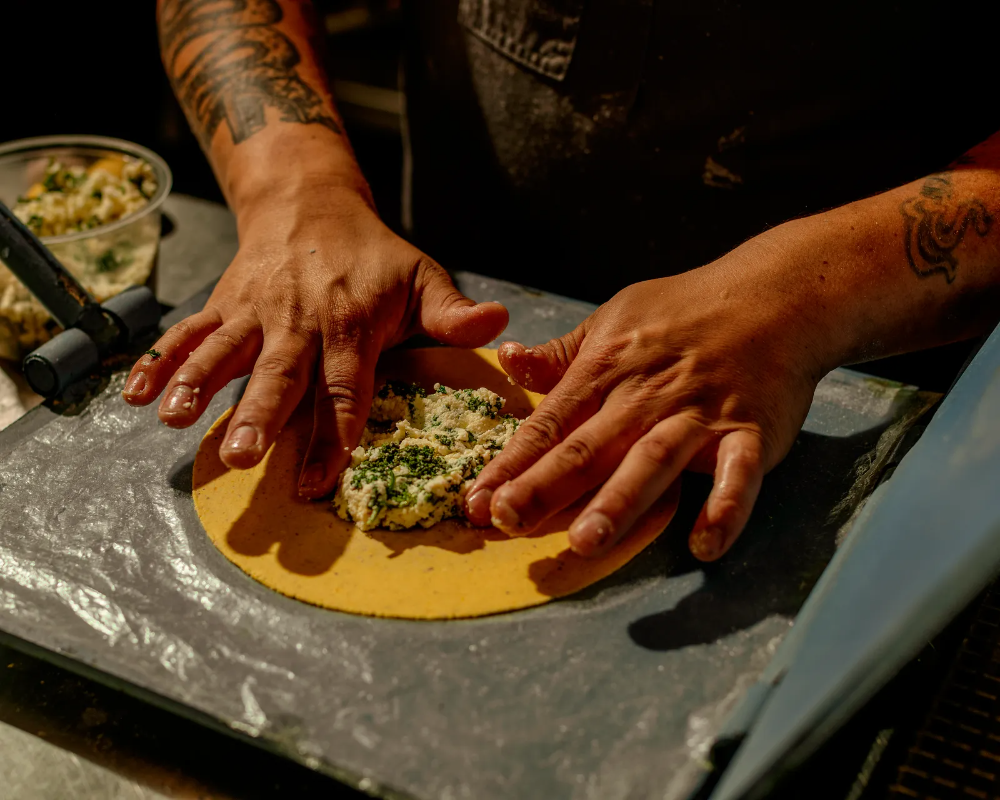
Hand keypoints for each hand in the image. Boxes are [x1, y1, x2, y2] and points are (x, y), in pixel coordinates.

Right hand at [123, 187, 507, 496]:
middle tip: (242, 458)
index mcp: (349, 325)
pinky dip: (161, 363)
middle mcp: (298, 322)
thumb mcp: (421, 276)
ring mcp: (255, 314)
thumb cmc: (374, 255)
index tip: (320, 476)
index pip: (344, 386)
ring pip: (225, 352)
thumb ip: (453, 312)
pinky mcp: (224, 306)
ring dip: (199, 384)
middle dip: (261, 416)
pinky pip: (189, 334)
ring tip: (174, 418)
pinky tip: (135, 396)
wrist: (309, 202)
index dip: (334, 431)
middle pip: (280, 375)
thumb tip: (499, 327)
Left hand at [465, 249, 829, 560]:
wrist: (774, 294)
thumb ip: (561, 354)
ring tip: (585, 541)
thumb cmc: (685, 310)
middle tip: (504, 523)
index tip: (476, 500)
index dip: (510, 464)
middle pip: (588, 447)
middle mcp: (645, 395)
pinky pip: (739, 474)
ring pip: (652, 461)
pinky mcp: (751, 431)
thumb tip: (507, 362)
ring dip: (619, 501)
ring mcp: (699, 414)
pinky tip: (704, 544)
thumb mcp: (612, 319)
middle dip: (543, 486)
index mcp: (606, 369)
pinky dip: (724, 506)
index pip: (549, 424)